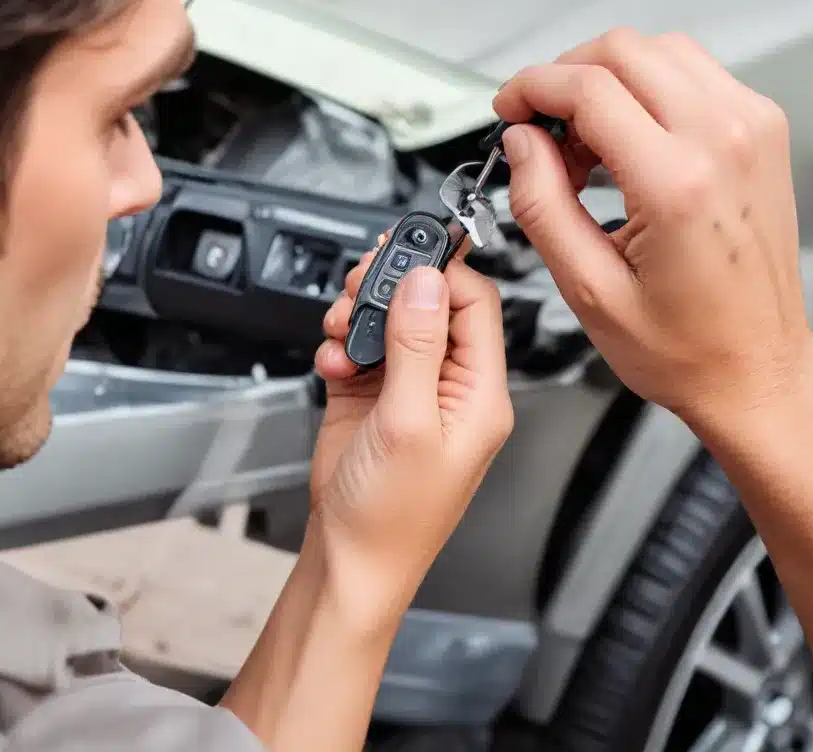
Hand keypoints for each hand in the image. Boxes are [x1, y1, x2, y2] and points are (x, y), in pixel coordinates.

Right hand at [311, 244, 512, 619]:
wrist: (348, 561)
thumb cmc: (392, 518)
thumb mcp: (408, 424)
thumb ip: (417, 346)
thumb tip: (425, 283)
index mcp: (479, 393)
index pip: (476, 306)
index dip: (442, 272)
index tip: (406, 252)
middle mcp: (449, 386)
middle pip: (430, 304)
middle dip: (391, 288)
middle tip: (360, 283)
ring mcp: (409, 389)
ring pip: (391, 319)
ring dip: (360, 314)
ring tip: (341, 330)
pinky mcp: (372, 395)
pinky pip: (360, 345)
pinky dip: (341, 344)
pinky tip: (333, 362)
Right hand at [493, 28, 812, 423]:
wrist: (756, 369)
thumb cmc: (685, 346)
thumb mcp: (588, 288)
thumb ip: (541, 204)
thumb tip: (521, 142)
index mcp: (677, 183)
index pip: (588, 87)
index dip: (532, 87)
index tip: (509, 108)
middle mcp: (724, 141)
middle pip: (623, 50)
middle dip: (564, 75)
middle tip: (538, 127)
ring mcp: (752, 129)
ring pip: (659, 49)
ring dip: (606, 79)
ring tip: (583, 143)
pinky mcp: (762, 132)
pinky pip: (692, 73)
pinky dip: (646, 88)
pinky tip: (625, 140)